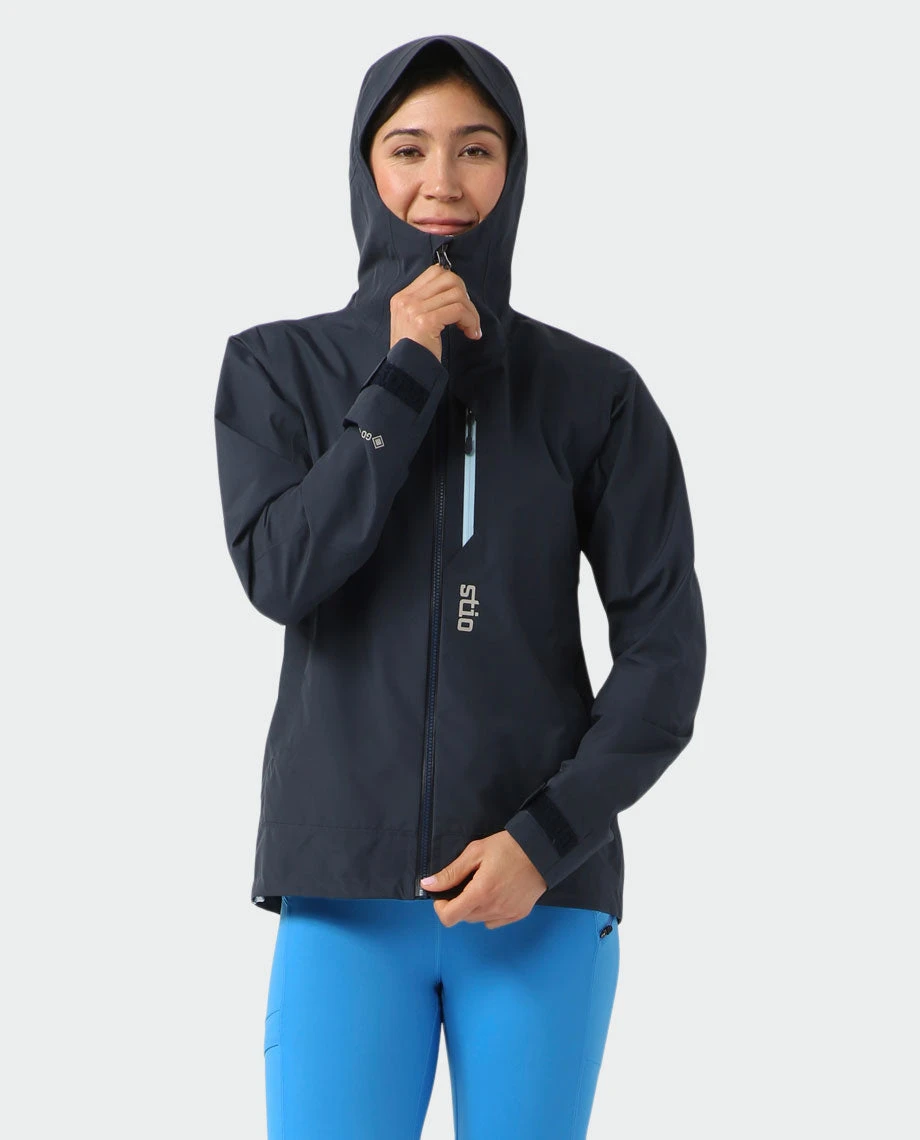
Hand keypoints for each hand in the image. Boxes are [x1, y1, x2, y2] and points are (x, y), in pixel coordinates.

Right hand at [390, 263, 481, 361]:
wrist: (406, 374)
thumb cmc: (414, 353)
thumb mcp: (414, 323)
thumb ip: (428, 305)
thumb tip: (456, 292)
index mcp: (403, 297)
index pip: (435, 272)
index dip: (455, 285)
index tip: (460, 306)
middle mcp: (406, 300)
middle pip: (448, 279)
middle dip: (465, 296)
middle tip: (468, 317)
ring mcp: (414, 309)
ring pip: (457, 295)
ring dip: (471, 313)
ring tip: (470, 328)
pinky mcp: (425, 321)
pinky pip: (459, 311)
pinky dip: (471, 321)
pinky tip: (471, 333)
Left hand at [420, 830, 547, 929]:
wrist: (542, 850)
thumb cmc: (508, 847)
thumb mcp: (475, 852)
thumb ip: (451, 872)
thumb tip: (427, 885)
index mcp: (480, 893)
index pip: (449, 917)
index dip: (440, 907)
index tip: (444, 894)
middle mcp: (493, 909)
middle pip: (463, 917)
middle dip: (458, 903)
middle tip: (466, 882)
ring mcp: (507, 914)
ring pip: (479, 920)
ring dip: (474, 908)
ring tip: (482, 885)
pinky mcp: (518, 915)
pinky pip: (494, 921)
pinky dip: (489, 912)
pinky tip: (496, 894)